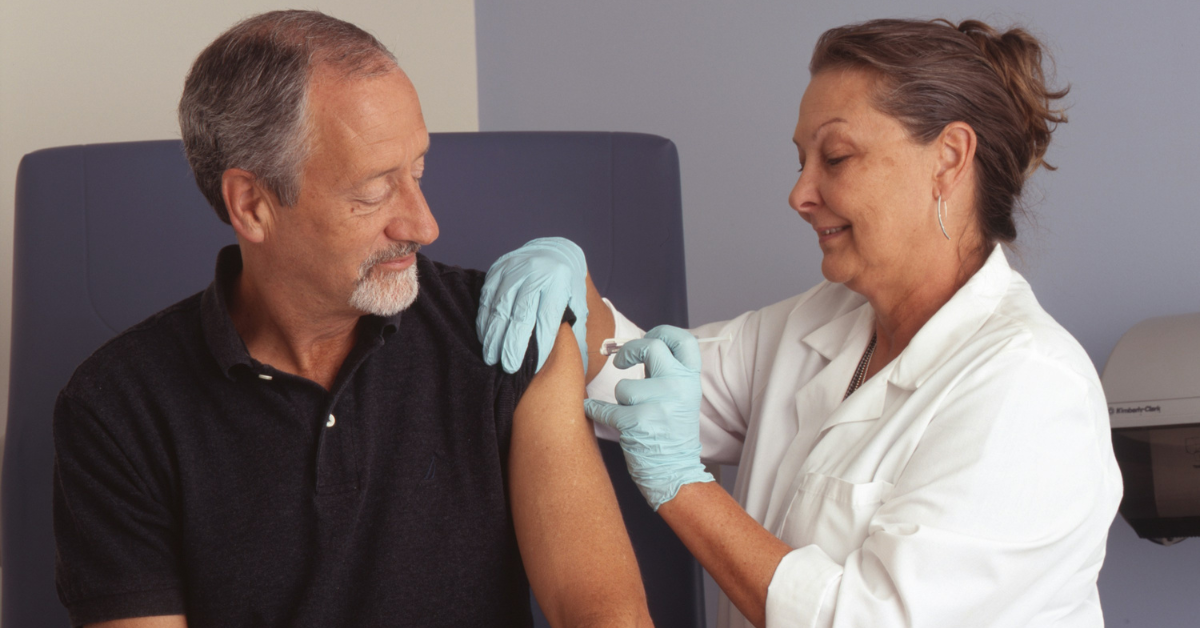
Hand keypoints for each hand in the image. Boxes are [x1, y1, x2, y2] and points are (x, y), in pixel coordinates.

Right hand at [477, 237, 588, 373]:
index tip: (534, 367)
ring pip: (500, 307)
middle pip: (521, 314)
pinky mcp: (497, 269)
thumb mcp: (579, 302)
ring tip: (492, 358)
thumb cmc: (567, 285)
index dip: (541, 344)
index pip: (547, 318)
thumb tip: (579, 364)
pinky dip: (485, 320)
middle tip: (508, 367)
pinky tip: (485, 338)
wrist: (555, 251)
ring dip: (494, 335)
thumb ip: (577, 330)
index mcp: (559, 282)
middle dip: (513, 344)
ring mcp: (514, 270)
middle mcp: (535, 273)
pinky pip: (487, 298)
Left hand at [584, 325, 713, 509]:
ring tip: (629, 413)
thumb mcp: (678, 396)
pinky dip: (595, 410)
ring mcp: (660, 405)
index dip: (663, 331)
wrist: (674, 472)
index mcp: (691, 380)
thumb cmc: (670, 432)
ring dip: (620, 399)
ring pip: (624, 386)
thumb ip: (663, 372)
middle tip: (619, 361)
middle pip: (651, 347)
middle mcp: (679, 387)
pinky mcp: (638, 423)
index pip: (684, 340)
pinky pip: (606, 408)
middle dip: (628, 351)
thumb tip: (635, 346)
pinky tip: (593, 411)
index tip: (647, 336)